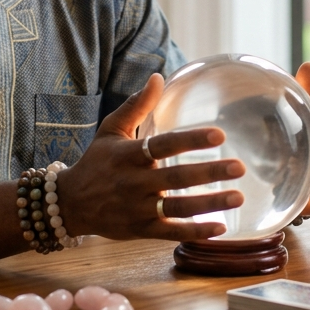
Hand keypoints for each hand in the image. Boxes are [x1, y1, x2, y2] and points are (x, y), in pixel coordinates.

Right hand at [57, 74, 245, 240]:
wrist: (69, 204)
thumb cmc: (96, 162)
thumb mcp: (110, 130)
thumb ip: (136, 106)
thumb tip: (158, 77)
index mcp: (129, 155)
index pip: (164, 145)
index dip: (191, 140)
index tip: (220, 134)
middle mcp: (134, 182)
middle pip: (176, 178)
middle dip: (209, 173)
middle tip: (239, 167)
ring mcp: (137, 208)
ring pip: (177, 208)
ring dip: (209, 204)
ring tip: (238, 196)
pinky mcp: (140, 230)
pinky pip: (170, 232)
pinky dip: (195, 232)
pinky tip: (221, 228)